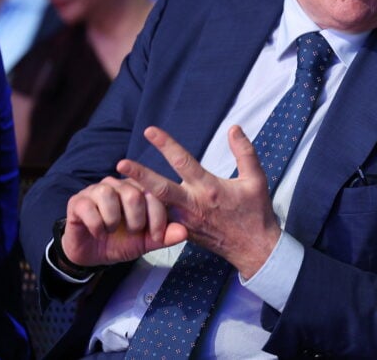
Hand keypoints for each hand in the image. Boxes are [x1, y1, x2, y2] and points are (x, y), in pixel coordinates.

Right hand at [61, 174, 187, 267]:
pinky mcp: (78, 201)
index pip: (155, 195)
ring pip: (109, 195)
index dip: (158, 218)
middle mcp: (118, 185)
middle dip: (136, 220)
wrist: (92, 254)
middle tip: (132, 232)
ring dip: (113, 220)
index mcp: (139, 190)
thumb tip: (184, 233)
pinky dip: (96, 224)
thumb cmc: (121, 242)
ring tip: (111, 230)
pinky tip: (98, 232)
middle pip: (134, 194)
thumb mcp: (145, 242)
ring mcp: (97, 190)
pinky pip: (89, 207)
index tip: (156, 237)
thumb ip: (164, 236)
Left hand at [118, 125, 281, 278]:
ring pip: (157, 206)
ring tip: (119, 183)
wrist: (254, 248)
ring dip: (138, 195)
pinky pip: (161, 220)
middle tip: (120, 164)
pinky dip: (147, 211)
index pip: (183, 162)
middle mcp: (194, 205)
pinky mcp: (183, 232)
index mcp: (210, 189)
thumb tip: (234, 128)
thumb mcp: (256, 179)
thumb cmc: (255, 211)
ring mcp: (186, 221)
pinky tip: (135, 203)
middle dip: (140, 175)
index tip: (150, 132)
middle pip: (161, 188)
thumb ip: (244, 152)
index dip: (166, 145)